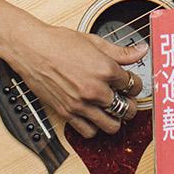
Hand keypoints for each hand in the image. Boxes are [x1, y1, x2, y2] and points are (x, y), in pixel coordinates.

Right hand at [0, 15, 145, 138]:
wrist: (31, 49)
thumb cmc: (58, 42)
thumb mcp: (94, 41)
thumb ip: (120, 51)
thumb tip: (142, 50)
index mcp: (105, 69)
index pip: (132, 84)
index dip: (133, 83)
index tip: (129, 82)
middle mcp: (95, 89)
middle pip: (126, 108)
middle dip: (130, 105)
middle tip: (126, 99)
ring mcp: (80, 104)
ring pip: (111, 125)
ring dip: (115, 119)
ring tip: (112, 110)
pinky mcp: (66, 113)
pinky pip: (89, 132)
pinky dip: (95, 128)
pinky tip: (94, 116)